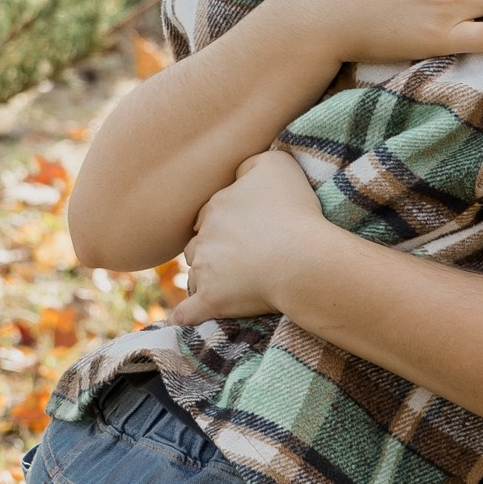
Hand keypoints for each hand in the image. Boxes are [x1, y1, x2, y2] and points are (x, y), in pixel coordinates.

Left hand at [172, 150, 325, 322]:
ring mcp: (204, 271)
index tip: (246, 231)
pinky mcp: (210, 300)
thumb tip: (238, 173)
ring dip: (204, 278)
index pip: (210, 213)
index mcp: (217, 206)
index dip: (226, 222)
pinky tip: (181, 319)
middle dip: (211, 250)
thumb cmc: (295, 211)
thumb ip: (250, 163)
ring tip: (227, 285)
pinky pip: (188, 311)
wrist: (302, 259)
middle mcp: (203, 237)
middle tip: (239, 258)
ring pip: (195, 274)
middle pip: (199, 244)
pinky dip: (185, 315)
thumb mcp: (276, 165)